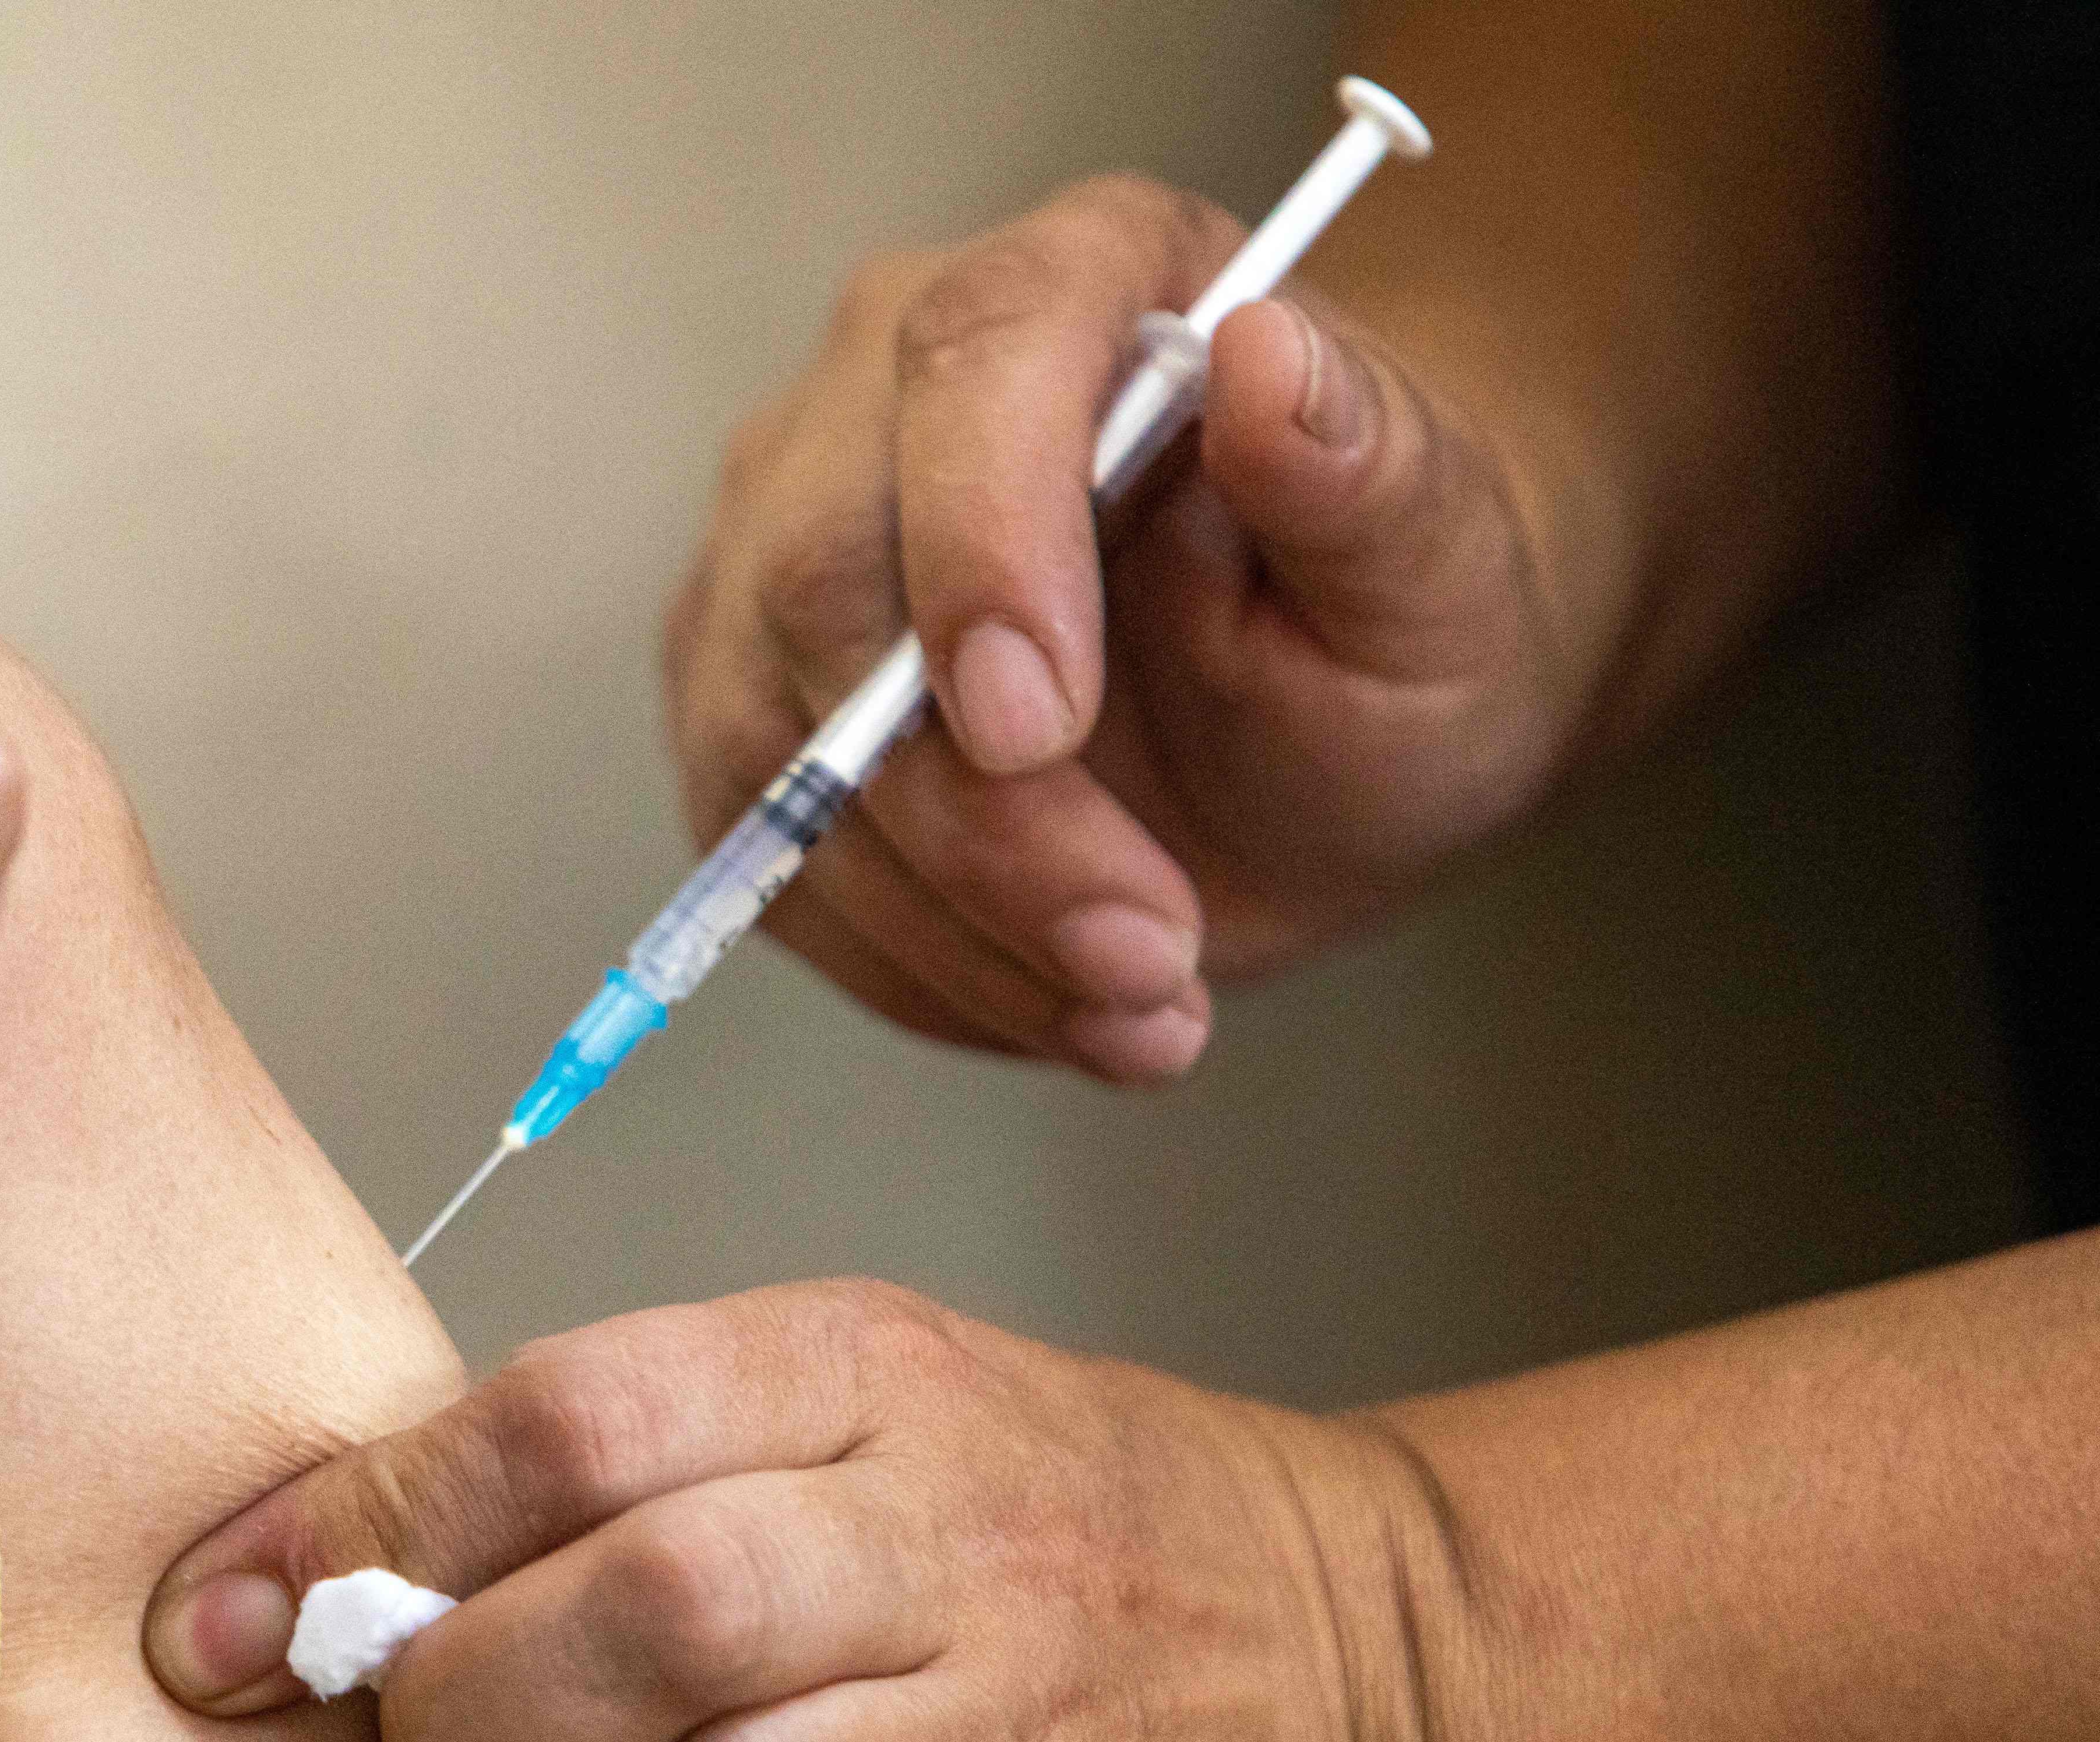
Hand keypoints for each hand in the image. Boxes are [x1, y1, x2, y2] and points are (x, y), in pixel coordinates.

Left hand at [144, 1281, 1449, 1741]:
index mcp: (867, 1377)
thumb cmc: (1026, 1528)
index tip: (237, 1615)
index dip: (365, 1526)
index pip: (572, 1419)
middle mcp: (956, 1552)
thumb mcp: (841, 1396)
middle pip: (642, 1617)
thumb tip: (286, 1583)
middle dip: (460, 1711)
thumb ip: (591, 1460)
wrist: (1354, 1668)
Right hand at [666, 174, 1583, 1082]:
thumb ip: (1367, 465)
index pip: (969, 358)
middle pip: (826, 587)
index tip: (1035, 730)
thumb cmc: (1394, 619)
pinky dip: (913, 967)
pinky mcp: (749, 713)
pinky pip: (767, 862)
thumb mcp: (1443, 566)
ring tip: (1142, 1006)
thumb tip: (1269, 357)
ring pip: (767, 750)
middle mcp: (885, 394)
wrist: (1338, 726)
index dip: (977, 542)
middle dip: (974, 814)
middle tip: (1148, 951)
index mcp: (1081, 285)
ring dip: (949, 924)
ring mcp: (783, 555)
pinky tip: (1058, 1000)